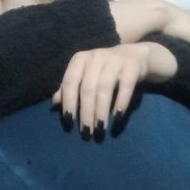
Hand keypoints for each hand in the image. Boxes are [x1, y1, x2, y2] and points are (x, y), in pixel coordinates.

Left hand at [52, 41, 166, 133]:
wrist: (134, 57)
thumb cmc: (103, 71)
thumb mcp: (85, 76)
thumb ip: (70, 88)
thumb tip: (55, 103)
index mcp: (80, 60)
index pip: (70, 81)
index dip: (68, 102)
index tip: (69, 121)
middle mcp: (96, 57)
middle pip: (87, 88)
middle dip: (86, 113)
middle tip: (86, 132)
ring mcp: (115, 60)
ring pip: (104, 89)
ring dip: (101, 112)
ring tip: (100, 130)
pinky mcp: (131, 67)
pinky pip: (125, 87)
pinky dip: (121, 103)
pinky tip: (117, 117)